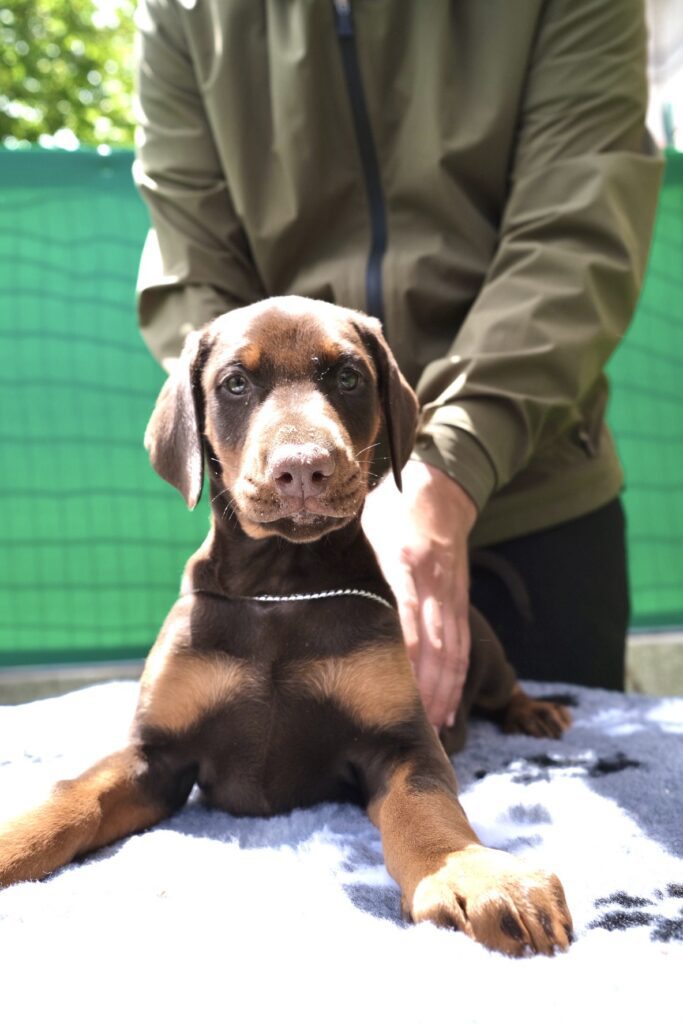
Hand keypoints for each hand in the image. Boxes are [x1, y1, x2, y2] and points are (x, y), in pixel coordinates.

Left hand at [362, 461, 476, 727]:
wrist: (439, 491)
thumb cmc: (389, 510)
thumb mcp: (365, 527)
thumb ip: (347, 561)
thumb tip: (308, 592)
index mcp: (404, 561)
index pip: (404, 613)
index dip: (402, 653)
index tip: (390, 688)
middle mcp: (431, 582)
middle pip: (432, 642)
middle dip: (424, 687)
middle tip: (408, 725)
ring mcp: (450, 595)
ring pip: (451, 651)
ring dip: (443, 691)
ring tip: (432, 727)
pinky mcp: (459, 602)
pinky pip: (461, 646)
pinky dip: (456, 680)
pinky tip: (445, 709)